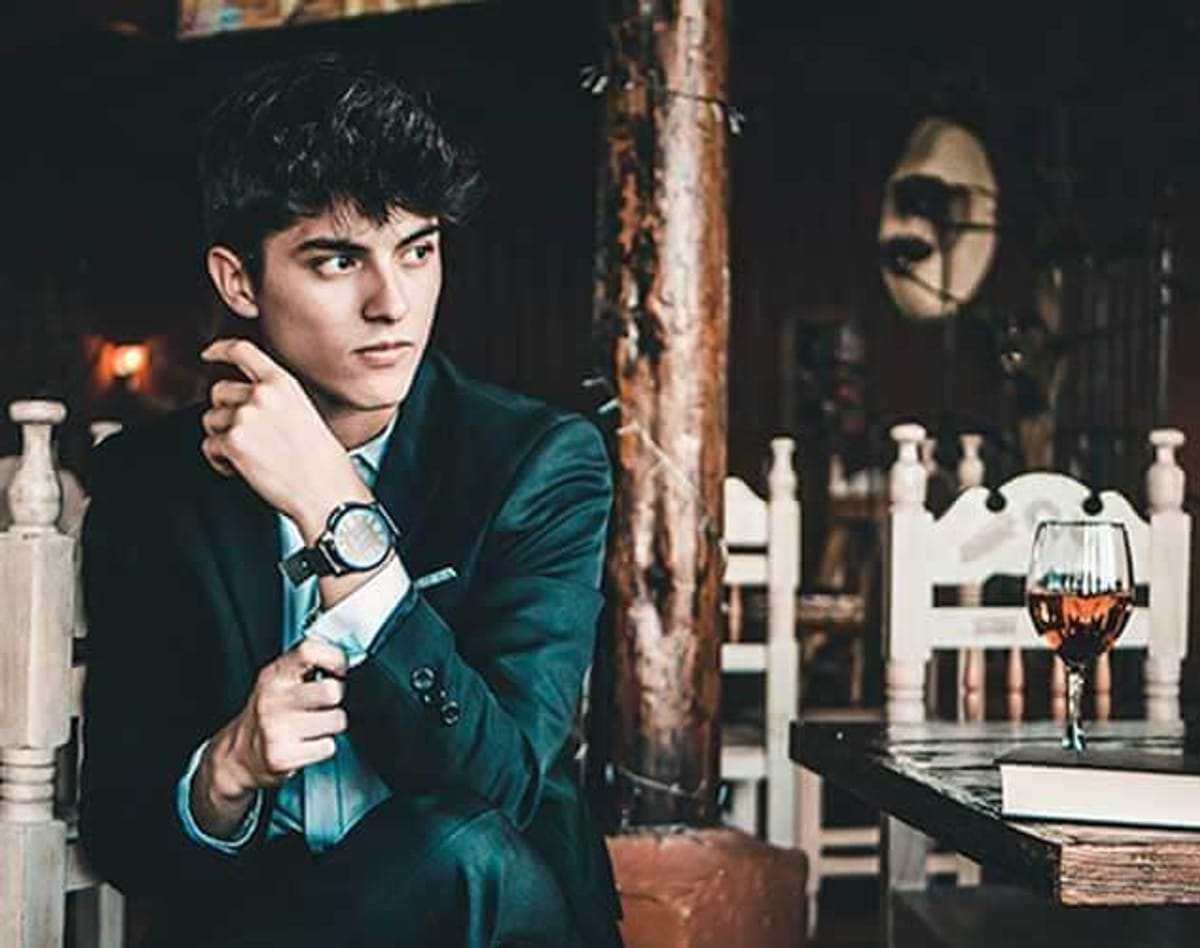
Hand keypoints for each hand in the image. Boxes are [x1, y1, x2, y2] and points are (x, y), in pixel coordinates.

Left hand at [199, 338, 367, 531]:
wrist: (326, 490)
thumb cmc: (321, 460)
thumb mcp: (303, 412)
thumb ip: (273, 398)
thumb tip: (241, 402)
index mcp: (282, 383)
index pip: (242, 350)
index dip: (219, 349)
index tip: (208, 354)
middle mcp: (261, 394)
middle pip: (219, 391)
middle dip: (226, 413)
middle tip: (246, 436)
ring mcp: (245, 417)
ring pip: (211, 420)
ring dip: (224, 439)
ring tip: (249, 455)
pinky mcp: (232, 442)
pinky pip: (209, 446)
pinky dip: (220, 460)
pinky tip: (242, 469)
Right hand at [204, 637, 348, 803]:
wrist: (239, 753)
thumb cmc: (269, 712)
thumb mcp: (280, 680)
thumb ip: (308, 664)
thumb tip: (348, 654)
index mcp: (274, 675)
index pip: (309, 650)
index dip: (334, 658)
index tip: (338, 669)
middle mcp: (272, 700)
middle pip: (332, 691)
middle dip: (336, 698)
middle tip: (326, 702)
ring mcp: (276, 729)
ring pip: (337, 720)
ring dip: (332, 724)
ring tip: (314, 725)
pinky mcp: (282, 757)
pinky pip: (328, 747)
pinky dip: (323, 747)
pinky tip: (307, 743)